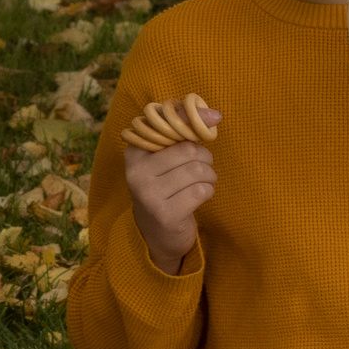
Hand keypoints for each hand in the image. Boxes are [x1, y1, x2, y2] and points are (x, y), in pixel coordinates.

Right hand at [123, 110, 219, 273]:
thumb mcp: (166, 155)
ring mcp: (148, 194)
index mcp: (134, 152)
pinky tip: (199, 196)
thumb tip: (215, 115)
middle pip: (189, 151)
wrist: (157, 233)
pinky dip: (208, 191)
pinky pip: (201, 191)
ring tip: (202, 182)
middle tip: (202, 168)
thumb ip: (183, 127)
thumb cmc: (166, 185)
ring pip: (198, 170)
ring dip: (209, 176)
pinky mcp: (165, 214)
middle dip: (205, 159)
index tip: (204, 130)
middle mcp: (136, 172)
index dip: (191, 127)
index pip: (168, 126)